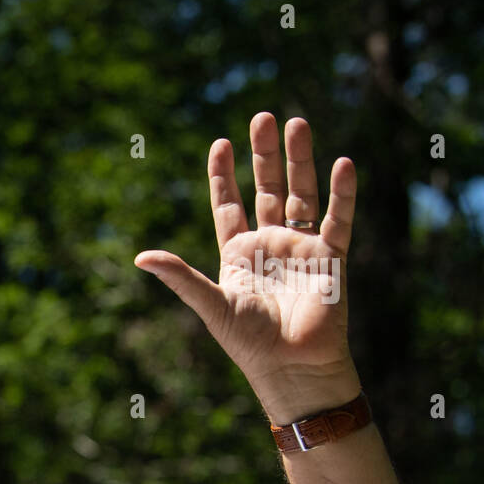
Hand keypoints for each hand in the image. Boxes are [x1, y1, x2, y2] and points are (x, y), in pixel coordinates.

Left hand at [135, 113, 360, 423]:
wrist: (291, 366)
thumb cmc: (248, 343)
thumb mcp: (209, 304)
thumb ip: (180, 277)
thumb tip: (139, 258)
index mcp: (238, 254)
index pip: (229, 205)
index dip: (223, 176)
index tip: (220, 143)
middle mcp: (270, 245)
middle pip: (267, 189)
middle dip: (264, 155)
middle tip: (262, 117)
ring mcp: (301, 248)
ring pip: (302, 193)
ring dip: (299, 160)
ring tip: (296, 122)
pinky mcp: (331, 258)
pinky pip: (338, 219)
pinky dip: (342, 193)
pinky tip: (343, 163)